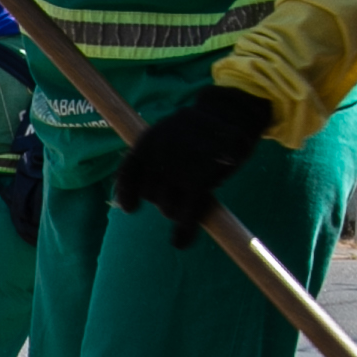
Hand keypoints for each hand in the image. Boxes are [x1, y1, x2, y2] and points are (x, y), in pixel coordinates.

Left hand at [111, 83, 273, 246]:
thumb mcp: (169, 135)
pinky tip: (179, 242)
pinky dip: (184, 232)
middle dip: (163, 199)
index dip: (126, 194)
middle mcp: (157, 157)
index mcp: (146, 144)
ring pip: (167, 208)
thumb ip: (154, 160)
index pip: (126, 175)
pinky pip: (187, 214)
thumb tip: (129, 197)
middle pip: (150, 195)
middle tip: (182, 189)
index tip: (131, 208)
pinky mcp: (198, 182)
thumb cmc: (198, 129)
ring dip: (178, 211)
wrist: (230, 114)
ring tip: (194, 195)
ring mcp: (176, 170)